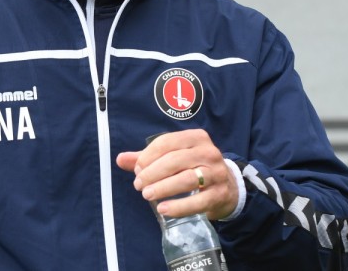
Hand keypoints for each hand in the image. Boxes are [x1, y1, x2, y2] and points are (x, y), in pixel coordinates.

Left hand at [116, 129, 237, 220]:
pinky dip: (179, 206)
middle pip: (175, 160)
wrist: (227, 187)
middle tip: (139, 185)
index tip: (137, 169)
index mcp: (196, 137)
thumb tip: (120, 159)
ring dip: (163, 188)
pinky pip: (198, 201)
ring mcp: (216, 173)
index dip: (148, 155)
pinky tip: (163, 209)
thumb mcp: (173, 158)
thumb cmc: (193, 168)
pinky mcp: (219, 194)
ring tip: (147, 195)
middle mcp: (208, 152)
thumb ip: (147, 158)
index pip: (167, 142)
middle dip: (153, 173)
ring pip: (187, 178)